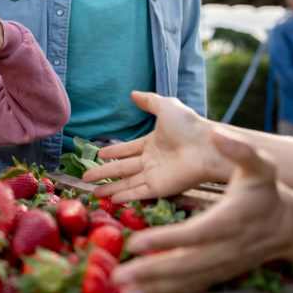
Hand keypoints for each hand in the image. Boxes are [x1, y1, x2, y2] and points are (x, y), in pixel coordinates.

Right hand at [83, 92, 228, 201]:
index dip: (113, 152)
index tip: (98, 153)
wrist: (207, 145)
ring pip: (127, 183)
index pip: (128, 149)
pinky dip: (125, 197)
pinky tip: (110, 199)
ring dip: (110, 187)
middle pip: (122, 168)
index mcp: (152, 143)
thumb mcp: (165, 106)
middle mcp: (151, 161)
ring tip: (93, 192)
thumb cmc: (189, 125)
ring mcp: (155, 176)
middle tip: (85, 176)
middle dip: (103, 172)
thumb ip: (148, 101)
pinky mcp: (160, 188)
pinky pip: (138, 193)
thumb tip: (132, 93)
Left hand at [111, 130, 292, 292]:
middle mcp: (225, 249)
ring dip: (153, 287)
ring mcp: (221, 265)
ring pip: (184, 281)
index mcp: (230, 221)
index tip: (137, 242)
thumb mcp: (260, 166)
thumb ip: (240, 150)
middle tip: (119, 275)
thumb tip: (218, 134)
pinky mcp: (217, 274)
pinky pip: (188, 286)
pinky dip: (164, 292)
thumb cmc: (266, 192)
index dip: (166, 240)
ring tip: (124, 291)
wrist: (285, 227)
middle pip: (185, 265)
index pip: (194, 234)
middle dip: (151, 271)